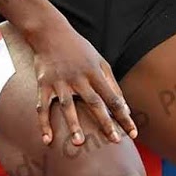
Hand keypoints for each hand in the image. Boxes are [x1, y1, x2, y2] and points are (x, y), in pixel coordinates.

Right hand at [25, 14, 138, 147]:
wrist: (50, 32)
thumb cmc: (79, 49)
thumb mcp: (100, 61)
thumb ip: (112, 84)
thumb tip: (125, 108)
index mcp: (95, 73)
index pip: (113, 98)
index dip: (124, 116)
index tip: (133, 133)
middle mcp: (79, 78)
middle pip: (94, 103)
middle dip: (105, 122)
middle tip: (115, 140)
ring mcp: (60, 82)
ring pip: (68, 106)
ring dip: (73, 124)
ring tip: (78, 143)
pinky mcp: (43, 84)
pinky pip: (42, 106)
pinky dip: (44, 123)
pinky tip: (47, 139)